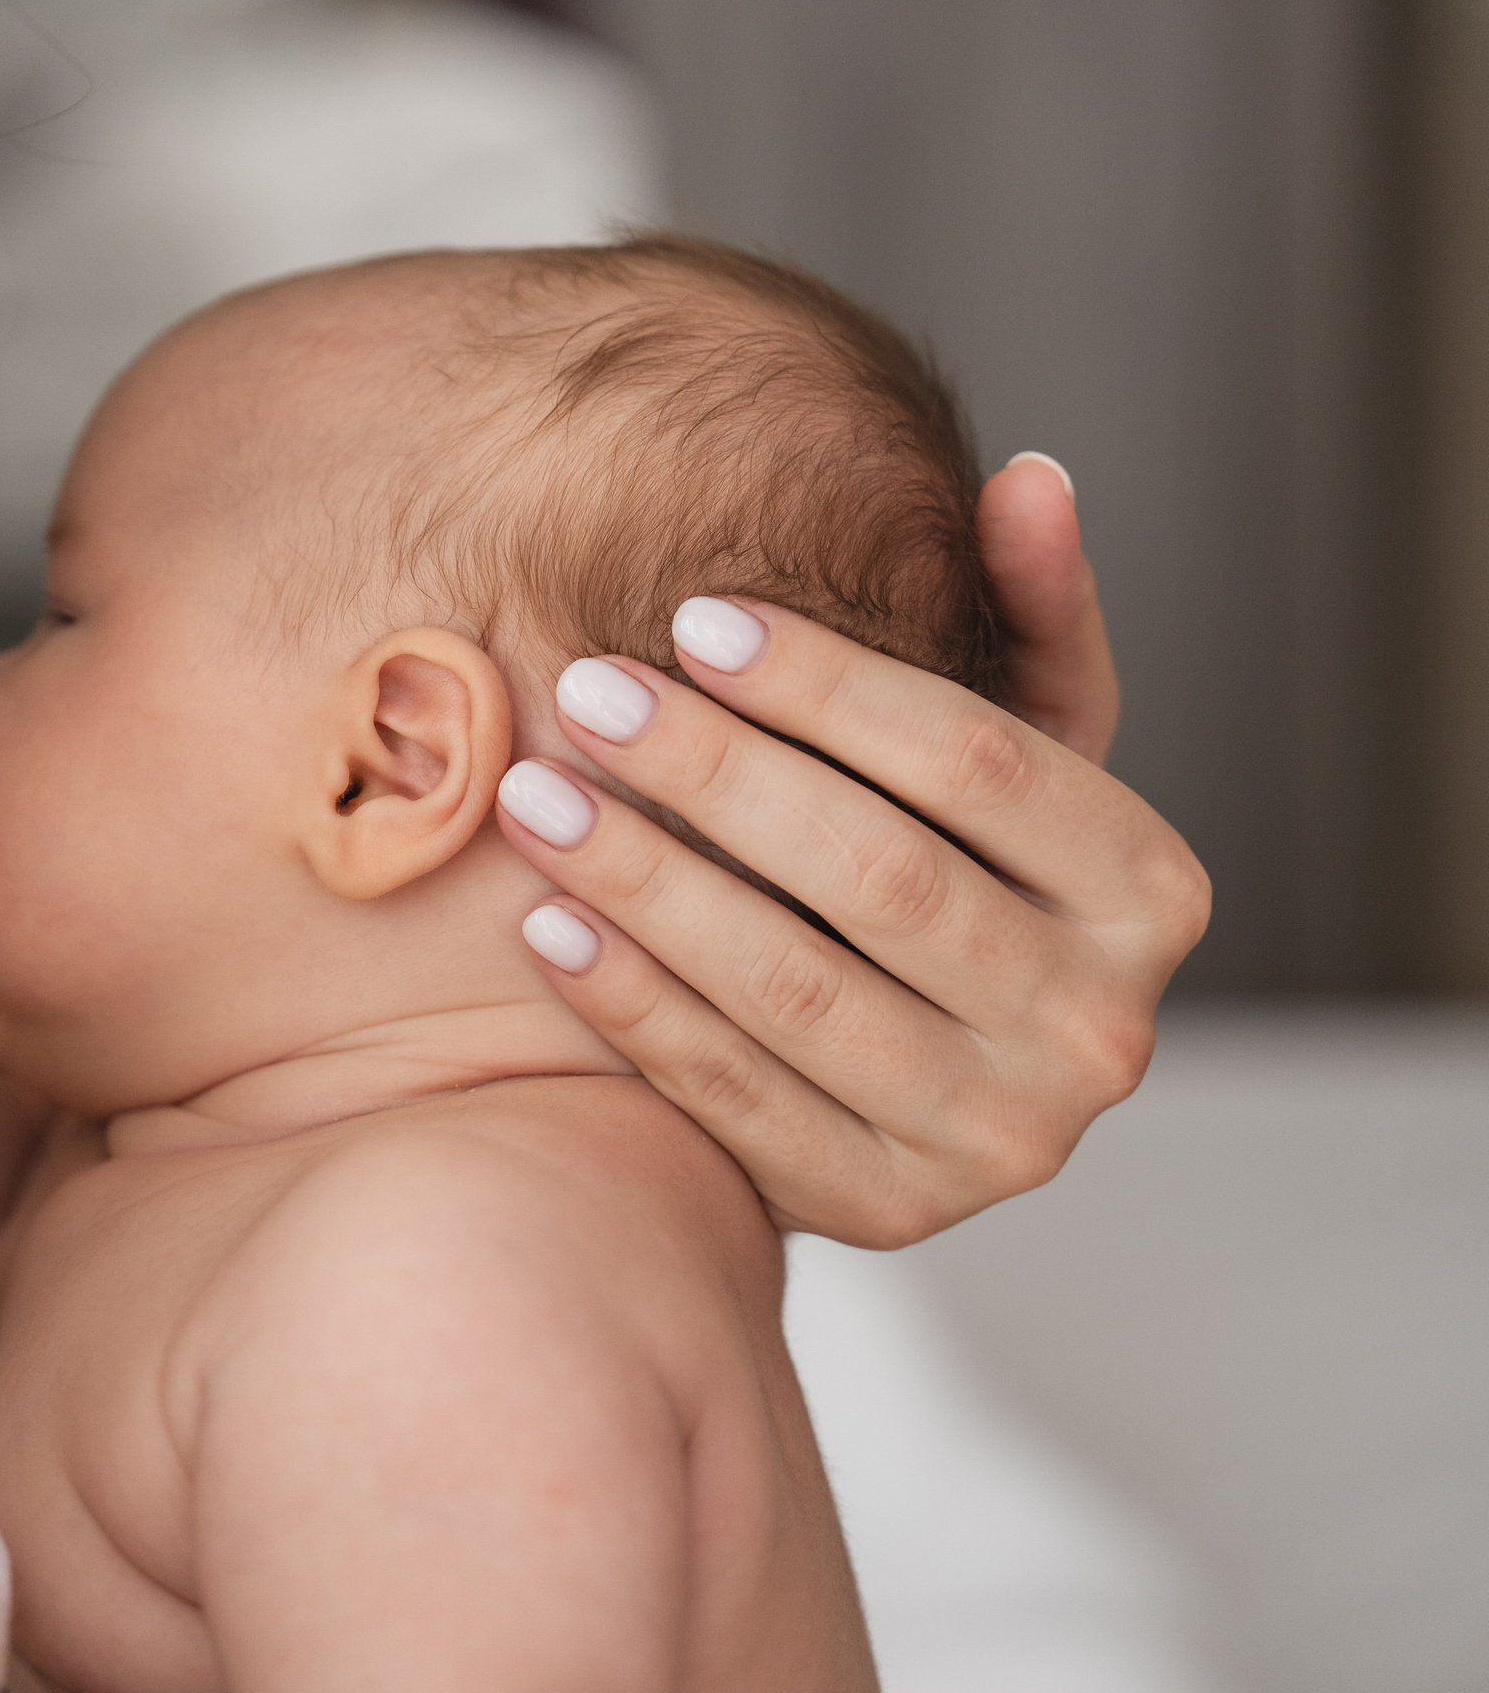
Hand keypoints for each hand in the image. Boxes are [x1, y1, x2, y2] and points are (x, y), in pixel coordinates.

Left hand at [497, 454, 1208, 1246]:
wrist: (923, 1082)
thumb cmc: (959, 872)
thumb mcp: (1022, 753)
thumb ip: (1028, 621)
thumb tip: (1029, 480)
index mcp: (1154, 895)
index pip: (983, 765)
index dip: (831, 683)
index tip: (695, 618)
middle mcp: (1099, 1032)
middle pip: (881, 876)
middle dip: (718, 774)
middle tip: (591, 692)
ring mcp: (997, 1142)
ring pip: (794, 990)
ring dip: (649, 881)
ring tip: (537, 793)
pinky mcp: (885, 1212)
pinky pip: (734, 1098)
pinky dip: (634, 1005)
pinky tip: (547, 921)